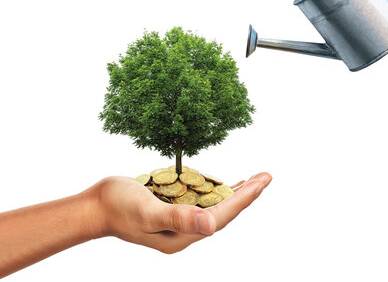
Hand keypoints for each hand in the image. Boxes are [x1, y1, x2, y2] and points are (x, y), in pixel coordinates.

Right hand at [84, 172, 271, 253]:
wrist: (96, 206)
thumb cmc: (118, 207)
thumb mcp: (147, 212)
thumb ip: (178, 219)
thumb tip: (210, 226)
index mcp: (182, 235)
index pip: (221, 217)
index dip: (243, 199)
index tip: (261, 182)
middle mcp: (184, 230)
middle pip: (223, 211)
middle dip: (246, 194)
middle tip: (265, 177)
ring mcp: (178, 220)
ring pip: (214, 205)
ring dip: (234, 192)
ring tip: (253, 180)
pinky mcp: (172, 208)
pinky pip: (200, 199)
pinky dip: (214, 189)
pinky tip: (221, 183)